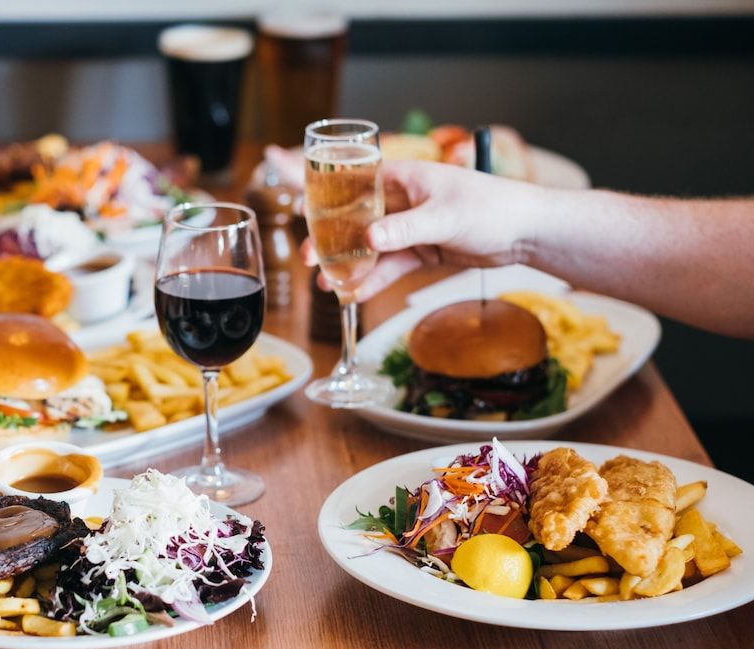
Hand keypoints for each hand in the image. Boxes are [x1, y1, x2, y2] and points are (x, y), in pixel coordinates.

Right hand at [302, 160, 544, 300]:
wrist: (528, 232)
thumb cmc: (493, 207)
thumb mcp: (445, 216)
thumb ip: (406, 228)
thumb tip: (370, 238)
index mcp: (405, 177)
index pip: (355, 179)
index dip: (324, 192)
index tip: (298, 205)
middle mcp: (402, 200)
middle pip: (355, 218)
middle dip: (329, 239)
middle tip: (307, 258)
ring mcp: (410, 227)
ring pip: (370, 246)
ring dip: (348, 265)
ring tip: (325, 285)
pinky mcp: (421, 250)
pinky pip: (390, 265)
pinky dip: (373, 279)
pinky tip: (354, 293)